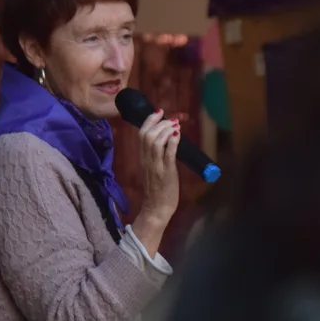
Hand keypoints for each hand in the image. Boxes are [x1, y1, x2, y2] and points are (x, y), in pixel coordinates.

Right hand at [134, 109, 179, 254]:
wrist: (156, 209)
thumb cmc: (157, 190)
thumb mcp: (153, 168)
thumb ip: (156, 155)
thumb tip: (167, 139)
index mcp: (143, 158)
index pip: (141, 134)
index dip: (149, 120)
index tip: (159, 112)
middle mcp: (147, 160)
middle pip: (147, 135)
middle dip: (158, 122)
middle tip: (170, 118)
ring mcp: (156, 167)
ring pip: (155, 142)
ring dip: (166, 130)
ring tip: (176, 125)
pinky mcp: (166, 173)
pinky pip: (168, 154)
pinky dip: (173, 142)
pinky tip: (178, 135)